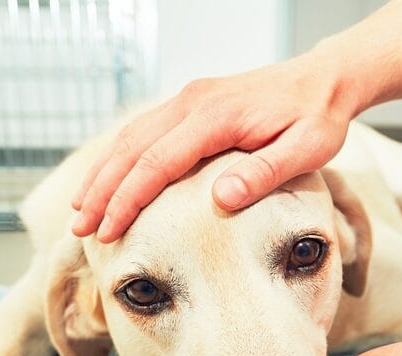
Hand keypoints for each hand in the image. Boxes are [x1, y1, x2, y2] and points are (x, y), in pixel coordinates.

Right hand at [71, 50, 356, 241]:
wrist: (323, 79)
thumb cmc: (317, 118)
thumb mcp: (305, 149)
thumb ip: (263, 173)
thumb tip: (220, 199)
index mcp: (215, 117)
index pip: (157, 162)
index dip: (127, 199)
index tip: (108, 231)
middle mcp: (192, 103)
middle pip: (131, 149)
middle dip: (100, 191)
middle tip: (78, 229)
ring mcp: (188, 100)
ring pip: (130, 137)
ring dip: (102, 174)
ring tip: (80, 209)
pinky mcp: (190, 105)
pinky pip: (143, 131)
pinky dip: (118, 157)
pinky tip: (107, 178)